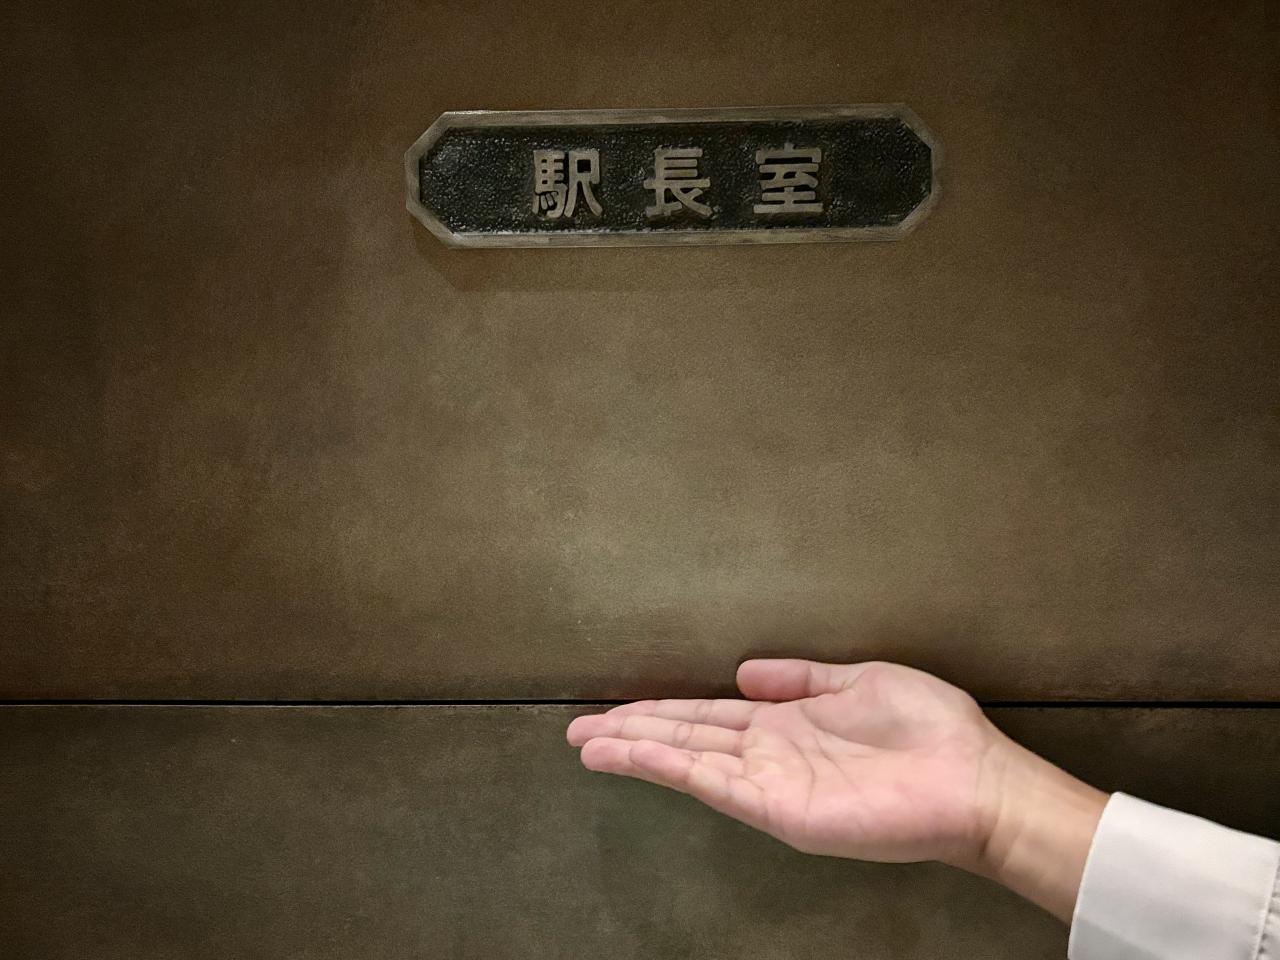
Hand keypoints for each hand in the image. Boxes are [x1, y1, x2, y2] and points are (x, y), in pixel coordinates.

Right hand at [567, 659, 1105, 921]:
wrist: (976, 779)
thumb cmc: (931, 730)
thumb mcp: (858, 679)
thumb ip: (800, 676)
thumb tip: (745, 670)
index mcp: (786, 724)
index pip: (707, 716)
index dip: (660, 711)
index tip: (616, 708)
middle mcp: (770, 756)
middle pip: (686, 738)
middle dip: (631, 732)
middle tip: (577, 731)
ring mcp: (772, 784)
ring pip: (688, 762)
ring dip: (636, 751)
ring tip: (587, 744)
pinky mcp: (782, 809)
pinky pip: (715, 783)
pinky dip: (671, 768)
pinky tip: (634, 755)